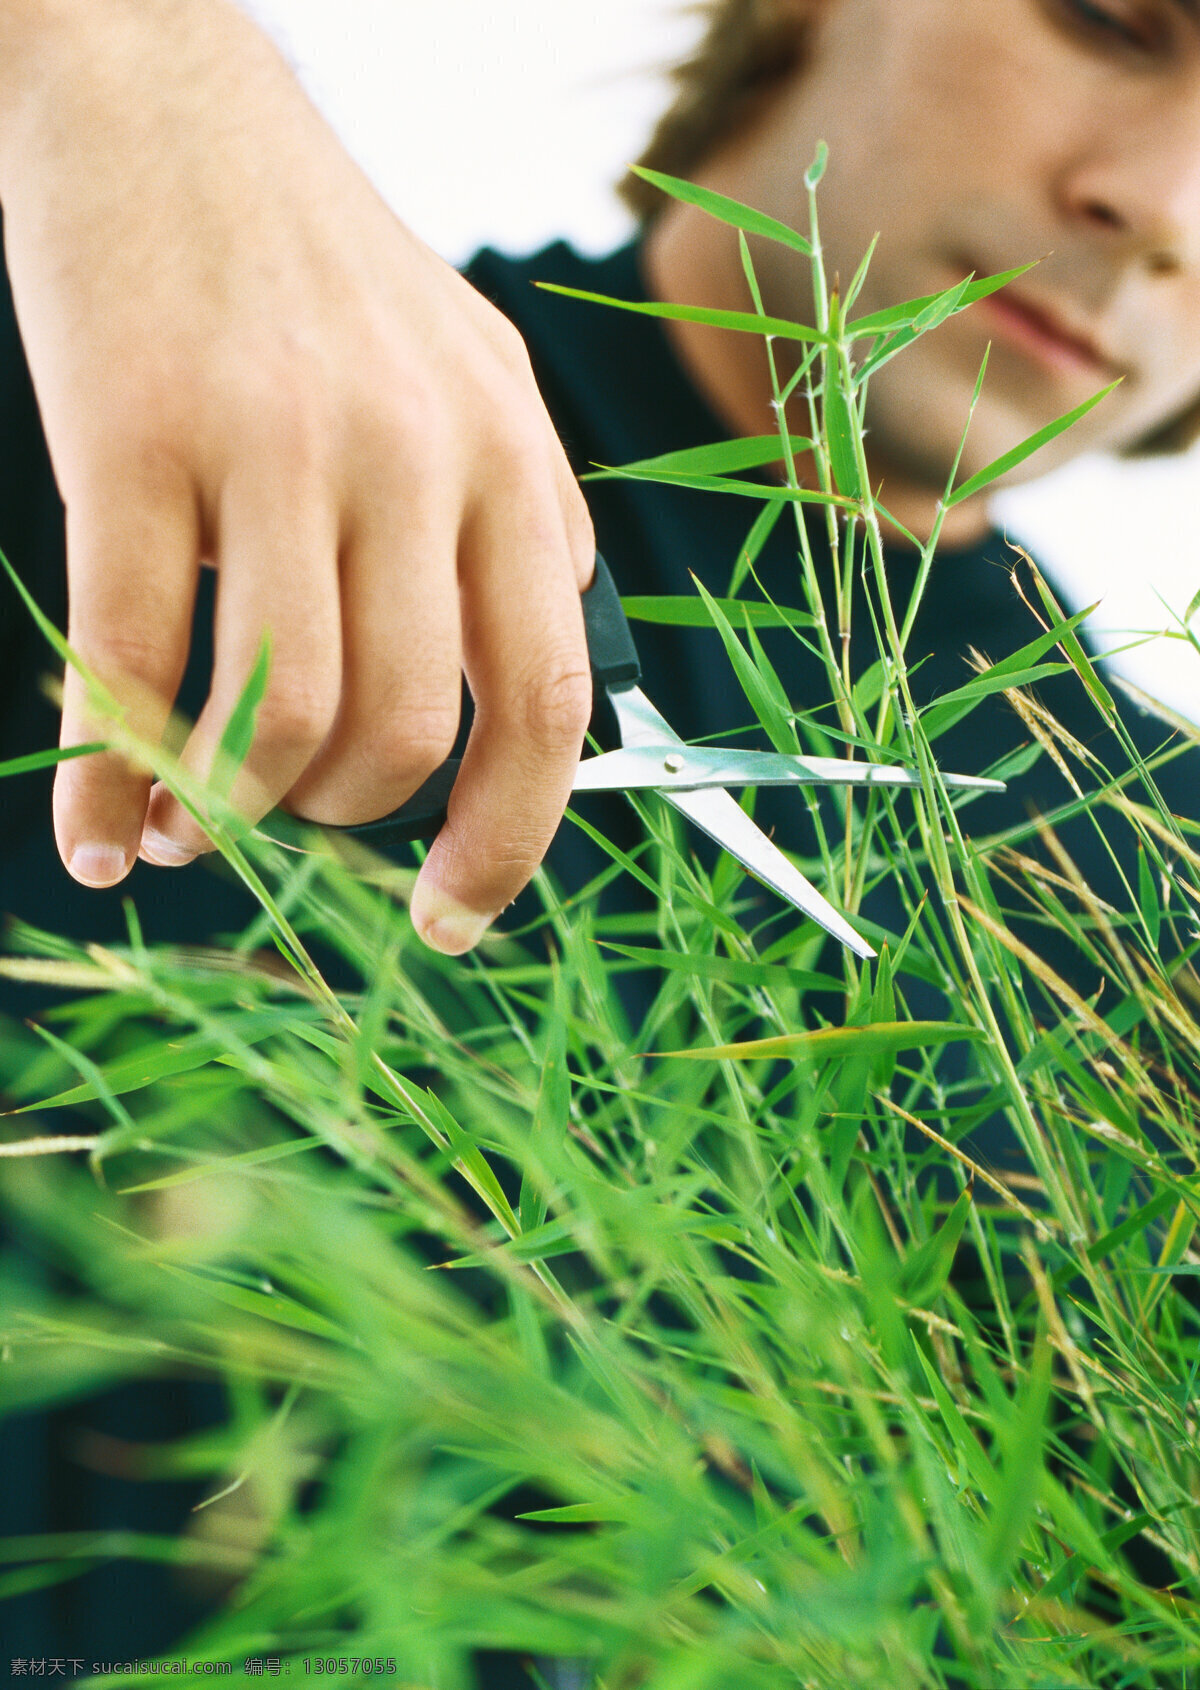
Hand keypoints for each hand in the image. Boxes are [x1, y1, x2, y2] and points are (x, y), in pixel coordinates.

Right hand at [0, 0, 593, 952]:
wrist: (163, 93)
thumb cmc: (320, 266)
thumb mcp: (472, 376)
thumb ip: (518, 528)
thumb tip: (536, 694)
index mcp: (509, 460)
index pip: (547, 702)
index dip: (510, 839)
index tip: (453, 918)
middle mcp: (414, 456)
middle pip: (401, 731)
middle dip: (337, 819)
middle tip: (278, 817)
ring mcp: (278, 445)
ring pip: (277, 715)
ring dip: (230, 808)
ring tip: (185, 824)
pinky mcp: (137, 435)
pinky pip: (133, 663)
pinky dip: (105, 780)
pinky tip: (94, 832)